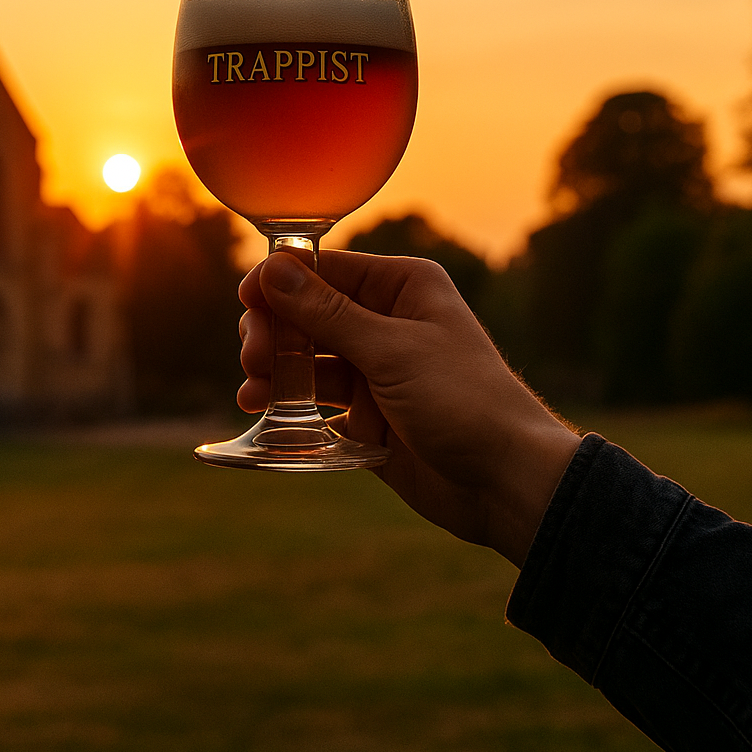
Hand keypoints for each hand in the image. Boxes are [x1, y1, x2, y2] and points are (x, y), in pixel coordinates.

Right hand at [238, 250, 580, 567]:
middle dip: (275, 331)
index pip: (326, 270)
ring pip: (307, 358)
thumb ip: (327, 312)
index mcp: (403, 288)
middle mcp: (387, 322)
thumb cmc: (464, 401)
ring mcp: (376, 370)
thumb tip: (274, 270)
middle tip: (254, 356)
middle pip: (309, 314)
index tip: (245, 300)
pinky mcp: (368, 415)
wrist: (505, 481)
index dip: (282, 283)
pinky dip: (287, 402)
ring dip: (275, 369)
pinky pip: (316, 401)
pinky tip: (260, 407)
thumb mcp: (391, 350)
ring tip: (253, 389)